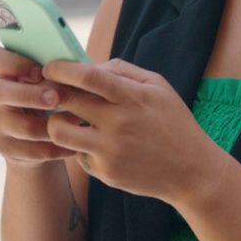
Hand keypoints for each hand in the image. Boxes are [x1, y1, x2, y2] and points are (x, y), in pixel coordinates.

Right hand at [0, 46, 80, 167]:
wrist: (46, 139)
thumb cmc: (56, 98)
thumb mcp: (57, 82)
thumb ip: (64, 73)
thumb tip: (86, 69)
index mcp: (6, 71)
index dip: (13, 63)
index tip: (40, 71)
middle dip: (29, 95)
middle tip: (56, 98)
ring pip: (20, 126)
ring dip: (50, 125)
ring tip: (76, 122)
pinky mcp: (5, 148)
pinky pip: (31, 150)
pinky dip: (55, 147)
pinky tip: (73, 145)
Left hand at [40, 59, 223, 204]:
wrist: (191, 171)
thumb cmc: (173, 122)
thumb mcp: (158, 86)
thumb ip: (123, 71)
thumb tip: (89, 67)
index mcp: (133, 97)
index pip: (88, 77)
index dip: (62, 69)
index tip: (49, 67)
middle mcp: (118, 124)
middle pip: (66, 101)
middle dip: (52, 92)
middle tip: (51, 91)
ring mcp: (110, 151)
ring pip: (59, 132)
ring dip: (57, 122)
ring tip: (69, 119)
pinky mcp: (105, 172)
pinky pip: (78, 154)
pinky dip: (82, 146)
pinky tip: (98, 145)